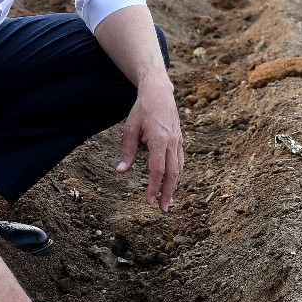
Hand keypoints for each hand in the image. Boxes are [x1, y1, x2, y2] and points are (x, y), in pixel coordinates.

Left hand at [118, 78, 183, 209]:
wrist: (159, 92)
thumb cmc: (142, 109)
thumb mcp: (130, 128)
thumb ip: (127, 151)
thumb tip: (121, 172)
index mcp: (159, 139)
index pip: (157, 169)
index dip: (153, 187)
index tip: (149, 201)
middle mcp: (172, 142)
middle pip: (172, 173)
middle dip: (168, 193)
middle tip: (163, 209)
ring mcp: (178, 141)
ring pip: (179, 168)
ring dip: (174, 186)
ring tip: (167, 200)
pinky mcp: (179, 140)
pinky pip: (180, 161)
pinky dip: (177, 174)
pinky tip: (172, 183)